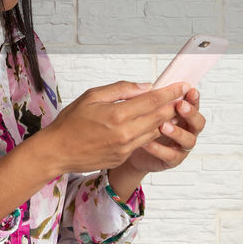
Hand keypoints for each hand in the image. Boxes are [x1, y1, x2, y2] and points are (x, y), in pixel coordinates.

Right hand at [37, 80, 190, 177]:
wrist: (58, 151)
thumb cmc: (71, 121)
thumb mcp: (92, 96)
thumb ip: (121, 89)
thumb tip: (145, 87)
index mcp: (117, 114)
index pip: (152, 101)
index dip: (170, 92)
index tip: (182, 85)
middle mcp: (125, 133)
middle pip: (159, 117)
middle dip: (173, 105)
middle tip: (184, 96)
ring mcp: (125, 148)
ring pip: (154, 132)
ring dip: (165, 120)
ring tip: (172, 109)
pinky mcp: (123, 158)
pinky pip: (142, 143)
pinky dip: (149, 132)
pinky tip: (151, 124)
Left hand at [115, 86, 205, 175]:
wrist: (133, 149)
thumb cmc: (144, 125)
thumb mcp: (149, 109)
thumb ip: (155, 100)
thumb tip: (151, 86)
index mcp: (184, 115)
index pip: (194, 105)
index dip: (194, 98)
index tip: (190, 90)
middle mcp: (187, 130)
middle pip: (198, 123)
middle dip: (190, 114)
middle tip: (180, 106)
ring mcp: (182, 146)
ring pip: (188, 140)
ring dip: (177, 132)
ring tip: (163, 126)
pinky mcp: (173, 160)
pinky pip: (170, 155)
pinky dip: (159, 149)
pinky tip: (148, 143)